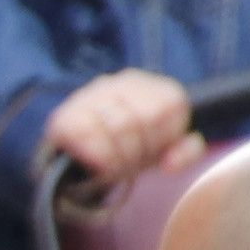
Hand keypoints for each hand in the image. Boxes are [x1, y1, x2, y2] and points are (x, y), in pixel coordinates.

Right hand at [43, 70, 191, 189]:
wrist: (79, 161)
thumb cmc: (130, 151)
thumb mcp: (164, 152)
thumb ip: (185, 153)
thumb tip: (170, 163)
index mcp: (152, 86)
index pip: (169, 106)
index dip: (164, 138)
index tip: (153, 150)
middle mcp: (119, 82)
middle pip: (145, 117)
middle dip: (141, 150)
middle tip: (131, 162)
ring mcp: (89, 96)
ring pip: (118, 126)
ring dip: (121, 158)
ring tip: (116, 165)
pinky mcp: (64, 118)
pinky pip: (90, 138)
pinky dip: (99, 159)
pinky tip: (98, 166)